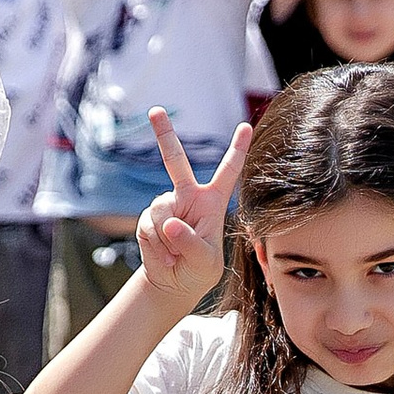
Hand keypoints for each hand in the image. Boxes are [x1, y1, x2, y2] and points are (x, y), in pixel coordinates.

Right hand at [133, 112, 248, 308]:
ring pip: (162, 210)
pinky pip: (149, 227)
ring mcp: (167, 206)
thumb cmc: (198, 270)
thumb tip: (170, 223)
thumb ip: (190, 242)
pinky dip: (157, 246)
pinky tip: (165, 256)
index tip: (245, 126)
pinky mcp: (148, 219)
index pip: (228, 172)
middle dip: (164, 135)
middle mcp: (188, 197)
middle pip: (175, 161)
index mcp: (212, 201)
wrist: (172, 283)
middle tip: (156, 110)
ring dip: (168, 237)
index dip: (237, 149)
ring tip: (176, 254)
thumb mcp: (205, 261)